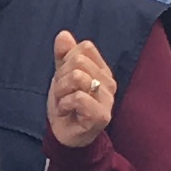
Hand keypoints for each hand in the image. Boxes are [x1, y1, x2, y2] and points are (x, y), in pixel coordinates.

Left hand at [47, 29, 117, 149]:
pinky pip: (78, 97)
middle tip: (62, 93)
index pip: (84, 47)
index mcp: (101, 70)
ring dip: (61, 91)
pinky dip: (65, 104)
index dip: (67, 59)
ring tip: (64, 102)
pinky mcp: (101, 115)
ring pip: (77, 77)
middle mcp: (108, 83)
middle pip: (78, 61)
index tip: (64, 77)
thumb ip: (63, 56)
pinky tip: (66, 111)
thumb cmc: (66, 105)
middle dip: (61, 77)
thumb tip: (63, 34)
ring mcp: (107, 100)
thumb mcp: (61, 76)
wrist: (65, 135)